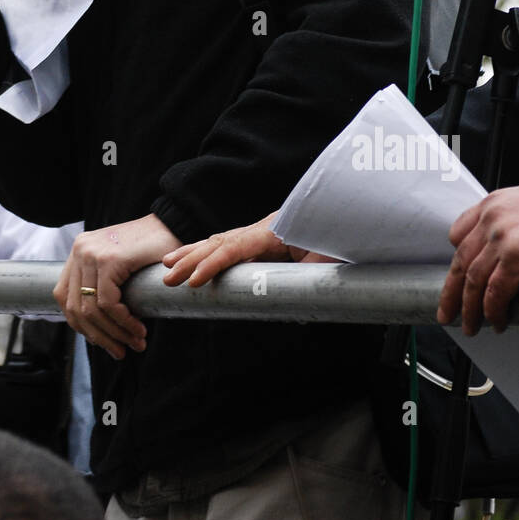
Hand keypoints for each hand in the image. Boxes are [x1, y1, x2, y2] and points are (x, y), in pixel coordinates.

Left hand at [54, 214, 181, 359]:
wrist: (174, 224)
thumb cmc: (151, 248)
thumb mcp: (118, 265)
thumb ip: (102, 285)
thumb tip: (96, 329)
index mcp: (78, 251)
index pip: (64, 297)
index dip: (81, 326)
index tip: (104, 342)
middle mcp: (80, 250)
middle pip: (75, 307)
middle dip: (99, 337)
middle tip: (120, 352)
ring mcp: (91, 253)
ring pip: (91, 309)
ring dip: (114, 333)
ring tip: (136, 343)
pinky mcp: (109, 260)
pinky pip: (108, 303)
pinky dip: (123, 322)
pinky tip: (138, 329)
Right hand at [162, 212, 333, 287]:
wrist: (351, 217)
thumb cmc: (342, 239)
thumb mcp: (331, 259)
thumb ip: (311, 276)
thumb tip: (297, 302)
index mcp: (274, 231)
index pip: (235, 248)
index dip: (213, 265)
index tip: (194, 282)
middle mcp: (263, 228)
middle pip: (219, 242)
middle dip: (191, 259)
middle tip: (167, 277)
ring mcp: (262, 232)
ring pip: (220, 241)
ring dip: (193, 253)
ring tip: (167, 265)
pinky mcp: (264, 240)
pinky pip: (231, 245)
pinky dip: (209, 252)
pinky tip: (194, 258)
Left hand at [437, 183, 518, 335]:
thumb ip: (507, 219)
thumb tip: (505, 241)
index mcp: (490, 206)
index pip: (458, 234)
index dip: (457, 258)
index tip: (457, 275)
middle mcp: (490, 222)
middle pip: (460, 262)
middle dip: (451, 292)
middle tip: (447, 312)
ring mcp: (501, 241)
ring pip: (473, 282)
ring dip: (470, 309)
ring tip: (471, 326)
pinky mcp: (516, 260)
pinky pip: (495, 292)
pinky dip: (493, 310)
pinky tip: (496, 321)